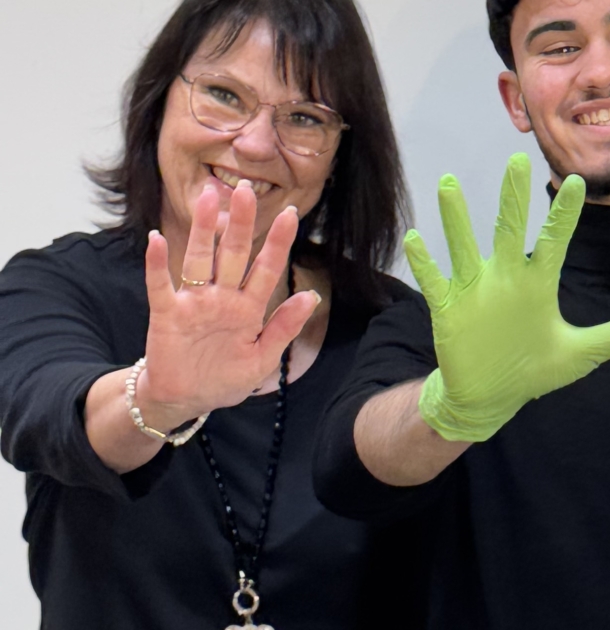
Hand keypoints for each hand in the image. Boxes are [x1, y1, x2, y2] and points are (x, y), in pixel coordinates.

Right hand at [138, 180, 316, 424]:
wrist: (186, 401)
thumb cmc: (225, 378)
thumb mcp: (263, 358)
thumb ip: (284, 328)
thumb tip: (311, 296)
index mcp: (249, 308)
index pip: (267, 268)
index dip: (278, 242)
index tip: (291, 214)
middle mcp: (222, 298)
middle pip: (234, 254)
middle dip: (241, 223)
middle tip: (244, 189)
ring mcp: (194, 302)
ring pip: (200, 259)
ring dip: (203, 230)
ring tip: (207, 198)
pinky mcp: (167, 313)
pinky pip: (160, 284)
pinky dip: (157, 263)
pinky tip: (157, 239)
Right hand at [405, 154, 609, 442]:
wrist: (491, 397)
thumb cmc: (532, 369)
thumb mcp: (578, 357)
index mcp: (537, 283)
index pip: (553, 240)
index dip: (565, 215)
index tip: (578, 182)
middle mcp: (505, 277)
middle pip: (509, 229)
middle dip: (514, 198)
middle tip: (517, 161)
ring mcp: (474, 290)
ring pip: (464, 246)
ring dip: (456, 218)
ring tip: (450, 183)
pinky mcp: (449, 309)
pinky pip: (435, 281)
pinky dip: (425, 263)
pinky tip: (415, 241)